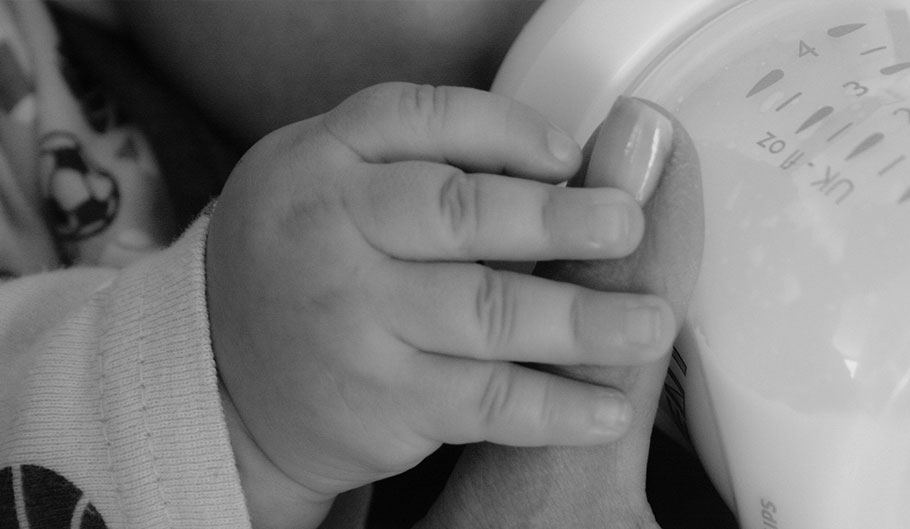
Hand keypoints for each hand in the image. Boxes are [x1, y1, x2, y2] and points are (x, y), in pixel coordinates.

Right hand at [205, 83, 675, 528]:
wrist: (224, 380)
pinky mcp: (383, 400)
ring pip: (487, 311)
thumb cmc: (297, 264)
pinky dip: (556, 406)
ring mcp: (355, 321)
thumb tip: (558, 157)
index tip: (573, 151)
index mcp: (320, 162)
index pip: (420, 118)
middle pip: (461, 212)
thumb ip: (415, 155)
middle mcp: (331, 233)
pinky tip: (605, 408)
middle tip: (627, 226)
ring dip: (584, 319)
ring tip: (648, 323)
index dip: (508, 129)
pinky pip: (485, 399)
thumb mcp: (323, 180)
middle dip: (560, 218)